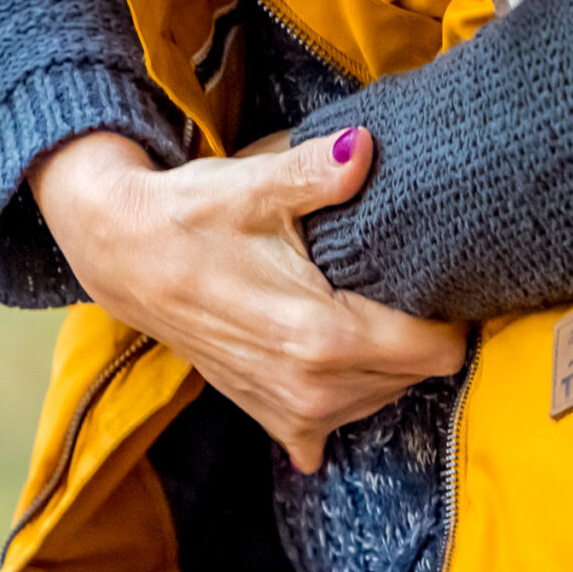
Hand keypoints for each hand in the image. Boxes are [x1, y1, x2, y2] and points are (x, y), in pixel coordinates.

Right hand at [28, 126, 465, 472]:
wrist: (123, 255)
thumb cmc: (191, 216)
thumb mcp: (254, 185)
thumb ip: (316, 172)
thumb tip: (364, 147)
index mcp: (322, 338)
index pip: (436, 350)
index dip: (449, 311)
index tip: (437, 276)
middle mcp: (311, 389)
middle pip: (416, 375)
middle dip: (420, 332)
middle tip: (398, 281)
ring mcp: (288, 412)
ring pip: (383, 398)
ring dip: (386, 360)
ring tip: (362, 306)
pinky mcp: (268, 416)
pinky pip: (336, 425)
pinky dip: (345, 393)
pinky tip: (332, 355)